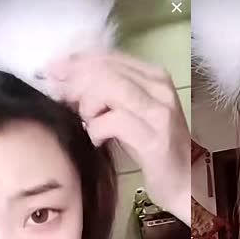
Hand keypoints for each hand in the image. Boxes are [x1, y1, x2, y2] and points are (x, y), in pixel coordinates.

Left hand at [45, 52, 190, 224]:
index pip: (108, 57)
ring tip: (88, 123)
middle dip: (76, 84)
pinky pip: (113, 121)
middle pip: (104, 70)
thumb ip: (105, 94)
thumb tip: (64, 81)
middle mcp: (159, 88)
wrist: (186, 181)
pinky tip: (97, 140)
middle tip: (64, 101)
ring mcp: (159, 112)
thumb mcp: (127, 113)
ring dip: (87, 107)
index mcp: (154, 76)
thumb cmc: (151, 148)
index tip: (52, 72)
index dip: (76, 62)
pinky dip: (96, 130)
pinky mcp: (154, 138)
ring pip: (108, 89)